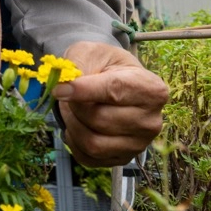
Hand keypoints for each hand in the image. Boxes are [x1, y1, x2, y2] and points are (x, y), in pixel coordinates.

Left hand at [52, 41, 167, 166]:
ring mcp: (139, 144)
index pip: (114, 92)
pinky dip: (74, 142)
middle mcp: (151, 120)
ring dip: (72, 125)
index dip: (82, 91)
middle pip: (99, 119)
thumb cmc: (105, 64)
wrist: (113, 80)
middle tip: (67, 95)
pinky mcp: (123, 159)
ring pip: (93, 143)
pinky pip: (89, 158)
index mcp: (151, 89)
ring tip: (71, 109)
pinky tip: (77, 125)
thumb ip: (77, 64)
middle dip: (74, 106)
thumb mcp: (90, 52)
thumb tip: (62, 87)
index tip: (58, 89)